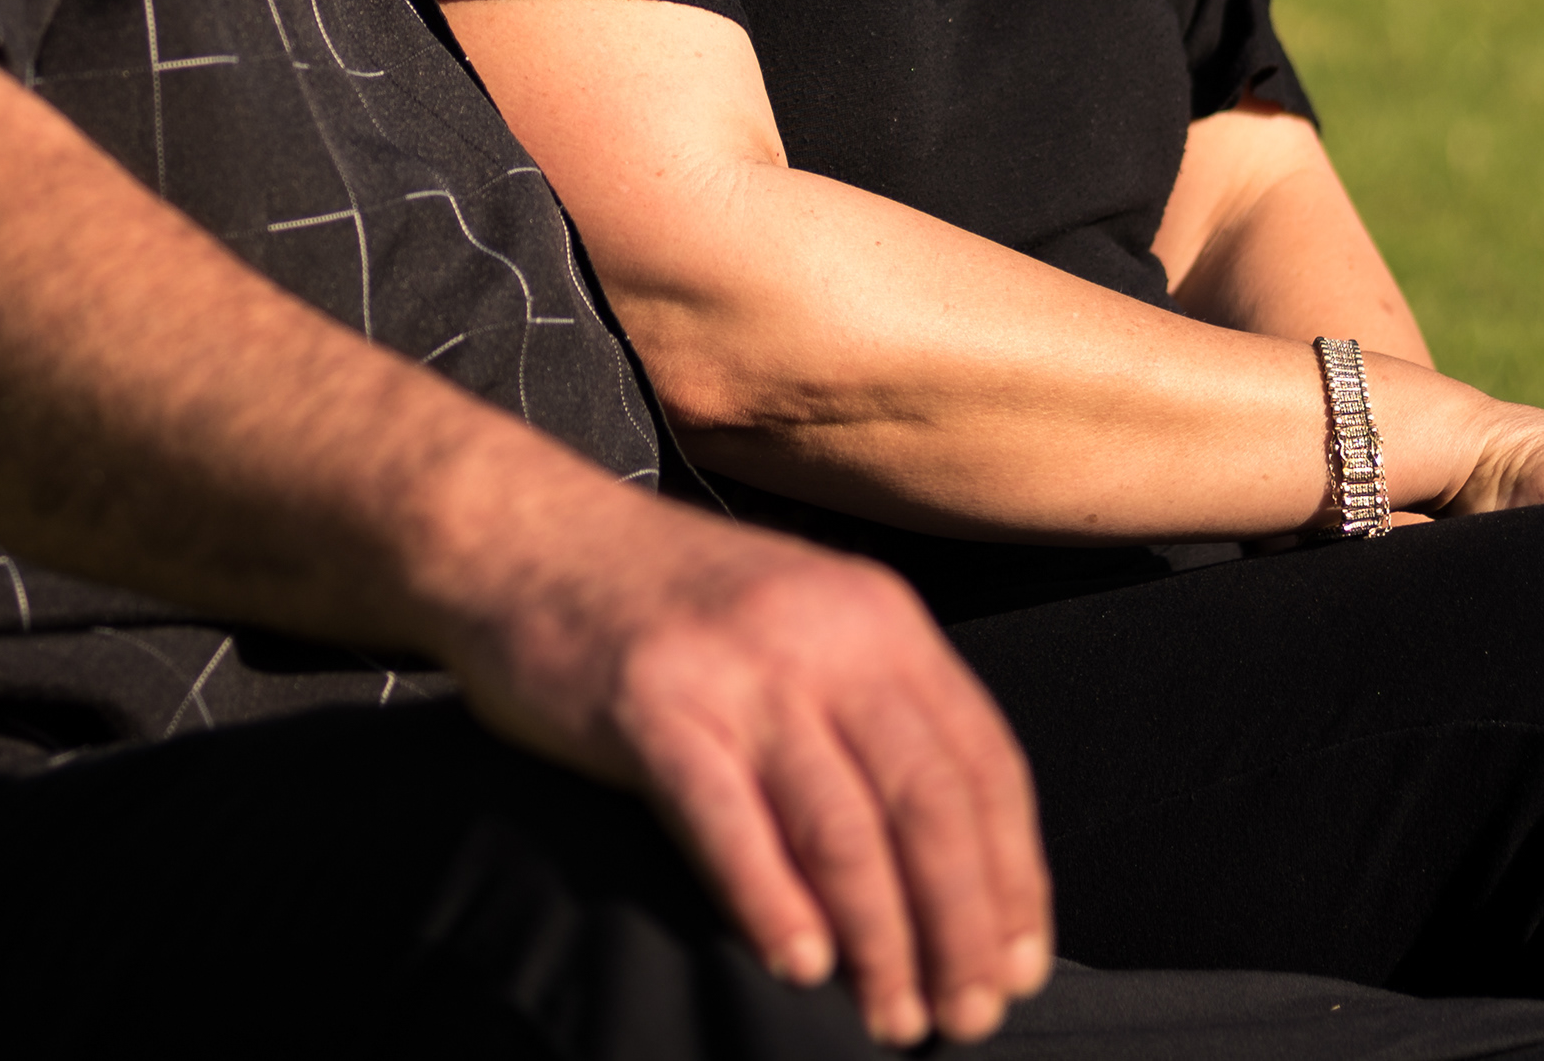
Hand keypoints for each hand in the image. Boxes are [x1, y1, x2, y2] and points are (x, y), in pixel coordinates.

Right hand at [434, 500, 1054, 1047]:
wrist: (524, 532)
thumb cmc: (664, 601)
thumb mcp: (801, 622)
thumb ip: (869, 713)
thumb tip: (945, 862)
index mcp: (878, 619)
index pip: (983, 762)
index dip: (1013, 875)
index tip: (1019, 963)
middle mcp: (824, 637)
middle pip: (928, 803)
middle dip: (962, 926)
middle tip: (969, 1013)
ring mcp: (738, 670)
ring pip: (842, 824)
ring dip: (880, 939)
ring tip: (893, 1016)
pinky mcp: (651, 705)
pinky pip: (727, 820)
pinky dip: (771, 901)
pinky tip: (800, 965)